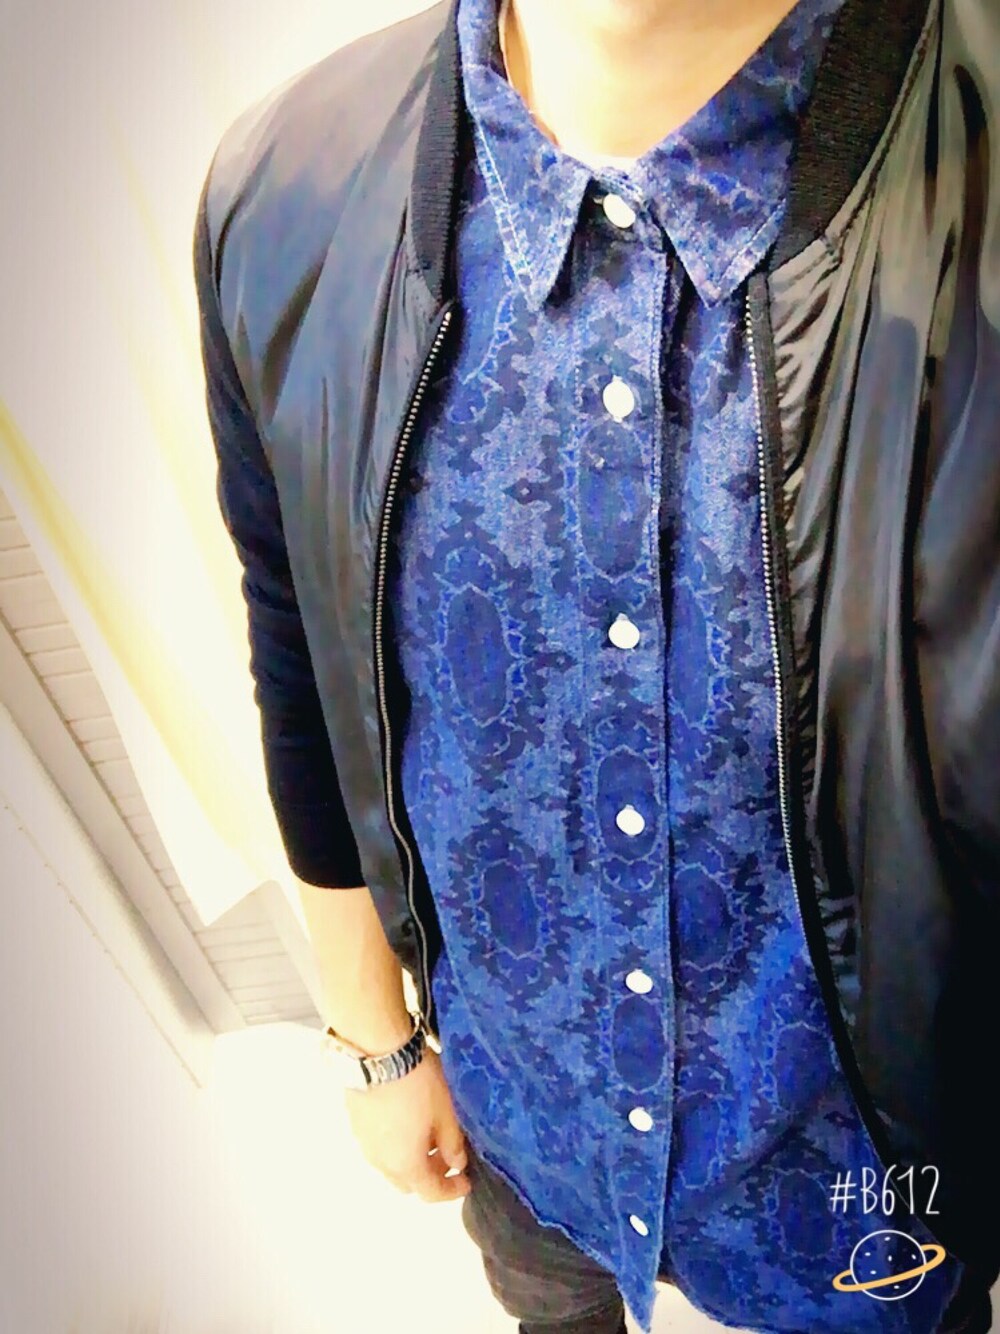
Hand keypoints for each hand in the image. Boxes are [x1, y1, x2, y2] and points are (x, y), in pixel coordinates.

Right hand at [344, 1047, 471, 1202]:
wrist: (376, 1049)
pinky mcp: (354, 1122)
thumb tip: (457, 1164)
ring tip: (429, 1133)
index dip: (451, 1191)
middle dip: (430, 1175)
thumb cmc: (417, 1083)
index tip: (466, 1180)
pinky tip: (407, 1119)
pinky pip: (379, 1144)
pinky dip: (396, 1142)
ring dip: (411, 1158)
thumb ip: (452, 1144)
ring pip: (391, 1164)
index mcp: (405, 1165)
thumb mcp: (446, 1112)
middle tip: (448, 1155)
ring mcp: (363, 1142)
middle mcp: (380, 1161)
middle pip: (408, 1182)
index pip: (430, 1193)